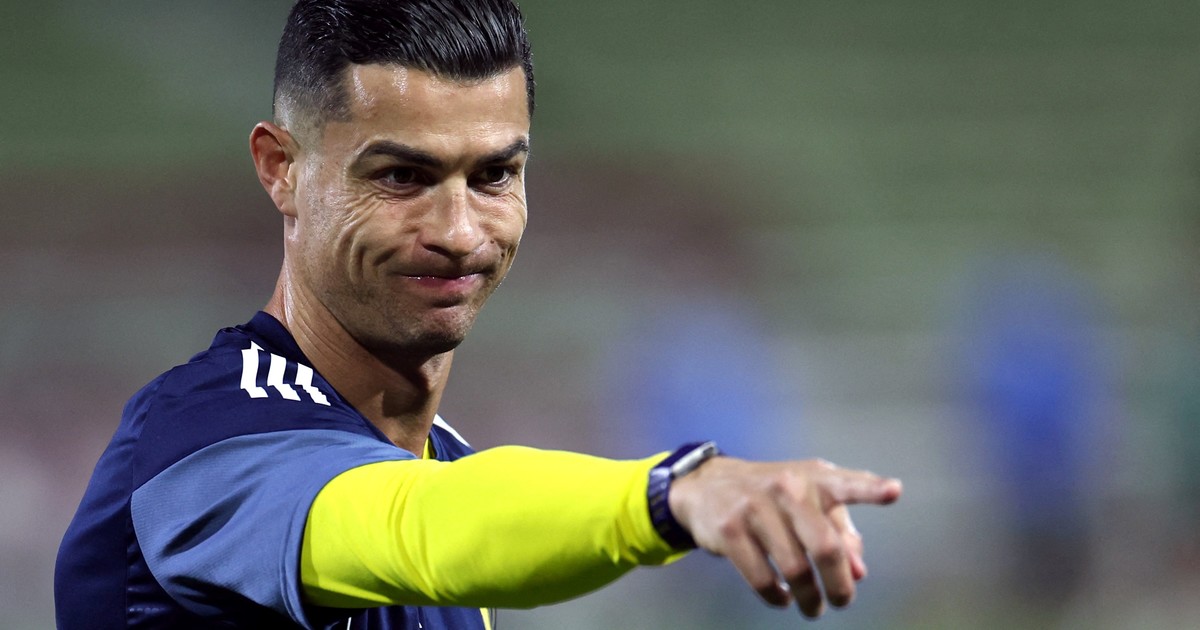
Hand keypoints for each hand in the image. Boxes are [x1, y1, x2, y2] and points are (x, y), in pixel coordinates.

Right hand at [667, 457, 901, 617]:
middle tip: (842, 601)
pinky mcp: (730, 530)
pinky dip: (777, 597)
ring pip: (795, 569)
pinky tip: (782, 598)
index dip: (871, 488)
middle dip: (839, 583)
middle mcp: (786, 488)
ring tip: (812, 606)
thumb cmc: (773, 497)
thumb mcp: (808, 502)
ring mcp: (755, 508)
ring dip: (809, 598)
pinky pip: (762, 578)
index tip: (895, 491)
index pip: (847, 483)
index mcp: (813, 478)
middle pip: (825, 546)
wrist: (707, 485)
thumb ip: (840, 532)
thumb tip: (858, 573)